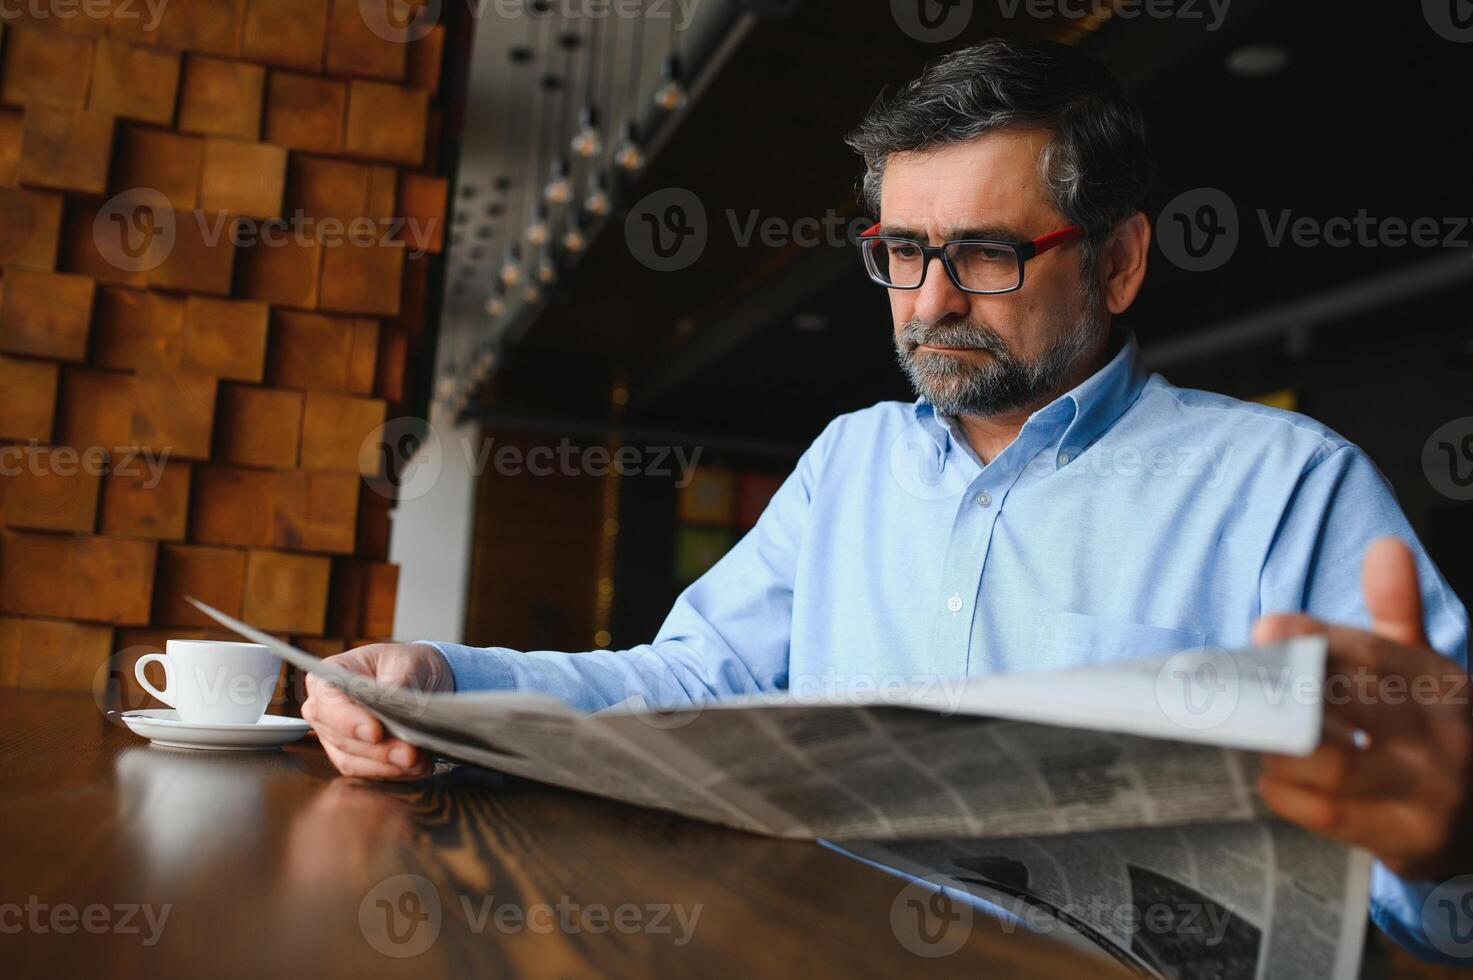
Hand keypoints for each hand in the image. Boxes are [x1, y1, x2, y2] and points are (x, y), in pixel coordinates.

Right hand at [301, 642, 454, 779]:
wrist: (421, 680)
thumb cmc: (406, 664)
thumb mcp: (407, 661)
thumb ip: (397, 680)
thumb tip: (394, 703)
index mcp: (328, 676)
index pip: (327, 701)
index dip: (348, 720)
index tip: (375, 732)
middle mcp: (325, 709)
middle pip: (339, 736)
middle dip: (377, 749)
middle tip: (409, 753)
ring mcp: (334, 735)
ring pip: (352, 759)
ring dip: (386, 765)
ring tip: (418, 762)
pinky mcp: (351, 756)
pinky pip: (365, 771)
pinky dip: (391, 772)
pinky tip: (416, 768)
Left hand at [1254, 537, 1472, 878]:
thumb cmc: (1427, 732)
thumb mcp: (1422, 669)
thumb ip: (1396, 611)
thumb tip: (1386, 546)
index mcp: (1442, 685)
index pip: (1375, 654)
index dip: (1317, 637)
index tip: (1266, 627)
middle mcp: (1442, 738)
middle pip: (1354, 708)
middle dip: (1288, 696)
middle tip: (1239, 688)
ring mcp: (1427, 794)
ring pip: (1334, 765)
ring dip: (1281, 748)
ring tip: (1257, 733)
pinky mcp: (1406, 841)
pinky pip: (1327, 814)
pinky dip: (1286, 791)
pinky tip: (1274, 775)